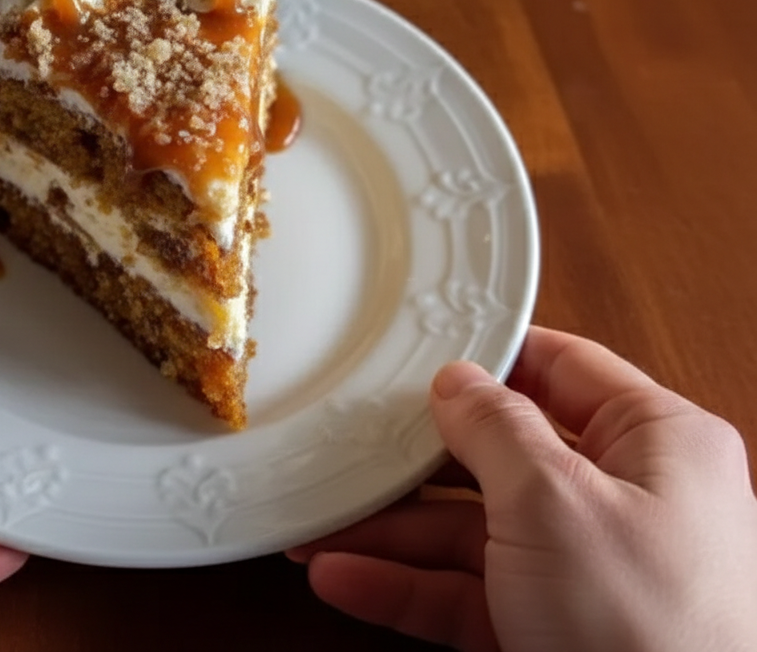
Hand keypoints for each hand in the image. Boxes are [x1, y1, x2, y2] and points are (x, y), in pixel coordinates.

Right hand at [288, 326, 756, 651]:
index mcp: (656, 444)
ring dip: (392, 530)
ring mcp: (583, 570)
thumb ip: (497, 430)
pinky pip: (466, 593)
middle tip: (347, 445)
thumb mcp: (558, 502)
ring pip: (471, 530)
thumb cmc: (655, 630)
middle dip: (413, 459)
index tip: (416, 351)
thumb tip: (457, 382)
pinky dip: (406, 586)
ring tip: (319, 524)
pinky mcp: (551, 628)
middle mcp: (622, 501)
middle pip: (499, 456)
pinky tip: (344, 578)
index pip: (563, 369)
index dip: (489, 358)